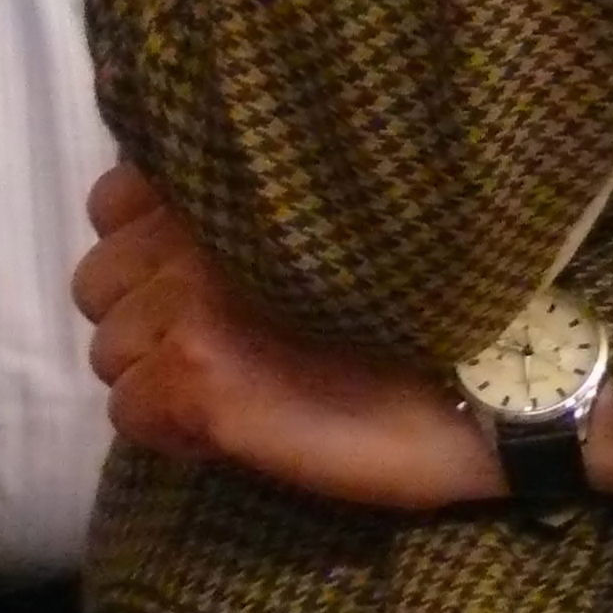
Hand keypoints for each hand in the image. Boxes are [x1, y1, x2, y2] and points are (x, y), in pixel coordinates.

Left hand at [74, 164, 498, 512]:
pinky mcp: (198, 382)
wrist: (510, 381)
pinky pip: (131, 410)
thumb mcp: (355, 225)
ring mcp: (195, 307)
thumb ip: (268, 210)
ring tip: (250, 377)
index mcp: (249, 184)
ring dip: (163, 372)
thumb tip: (186, 222)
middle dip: (151, 312)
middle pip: (101, 282)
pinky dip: (175, 427)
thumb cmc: (450, 302)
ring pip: (113, 351)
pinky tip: (245, 422)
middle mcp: (207, 232)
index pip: (119, 200)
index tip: (209, 270)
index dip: (150, 240)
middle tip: (237, 335)